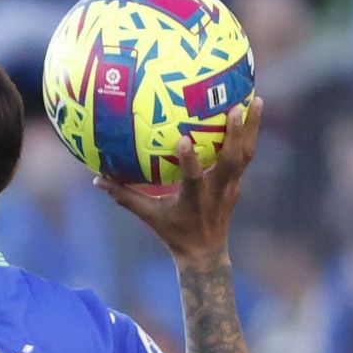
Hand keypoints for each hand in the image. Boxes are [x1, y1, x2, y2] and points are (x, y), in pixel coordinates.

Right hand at [94, 96, 263, 259]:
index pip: (193, 178)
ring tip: (255, 100)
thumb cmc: (174, 233)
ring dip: (252, 128)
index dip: (189, 160)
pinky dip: (248, 135)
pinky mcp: (237, 184)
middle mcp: (217, 190)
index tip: (183, 139)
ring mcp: (231, 186)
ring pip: (246, 154)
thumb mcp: (149, 216)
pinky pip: (245, 156)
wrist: (205, 253)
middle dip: (236, 134)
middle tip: (235, 106)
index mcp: (194, 199)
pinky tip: (249, 115)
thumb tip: (98, 179)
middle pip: (233, 160)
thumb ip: (125, 197)